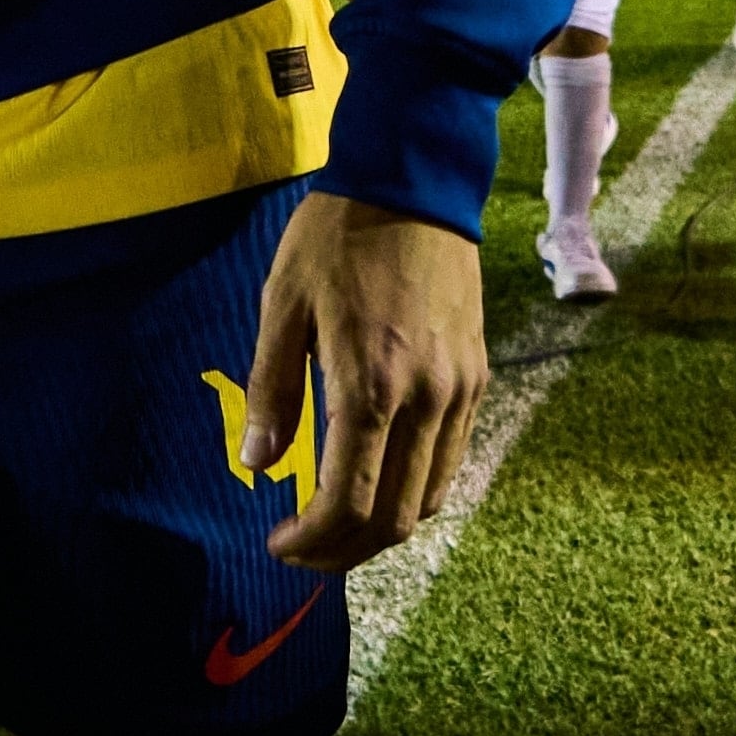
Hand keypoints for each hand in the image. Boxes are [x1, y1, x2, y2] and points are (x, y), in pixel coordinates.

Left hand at [242, 192, 485, 571]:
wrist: (415, 183)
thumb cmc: (336, 237)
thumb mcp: (283, 303)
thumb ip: (270, 388)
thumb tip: (257, 463)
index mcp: (369, 385)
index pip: (348, 503)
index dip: (311, 542)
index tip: (278, 544)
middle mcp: (425, 400)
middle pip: (394, 519)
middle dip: (343, 552)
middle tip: (303, 549)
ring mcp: (459, 392)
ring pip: (430, 500)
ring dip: (382, 530)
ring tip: (337, 526)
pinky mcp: (478, 378)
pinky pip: (452, 461)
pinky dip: (417, 492)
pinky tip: (380, 482)